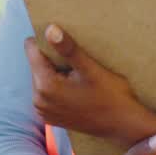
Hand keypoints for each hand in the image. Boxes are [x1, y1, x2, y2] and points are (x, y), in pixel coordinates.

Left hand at [25, 24, 146, 144]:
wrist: (123, 125)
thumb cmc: (111, 96)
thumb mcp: (91, 69)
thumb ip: (68, 49)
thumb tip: (50, 29)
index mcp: (45, 86)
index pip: (32, 51)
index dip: (46, 41)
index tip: (65, 41)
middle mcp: (38, 100)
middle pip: (37, 64)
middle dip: (52, 57)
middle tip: (77, 60)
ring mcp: (44, 110)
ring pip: (42, 77)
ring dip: (56, 71)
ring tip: (78, 74)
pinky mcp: (50, 117)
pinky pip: (47, 92)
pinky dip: (58, 85)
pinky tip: (76, 86)